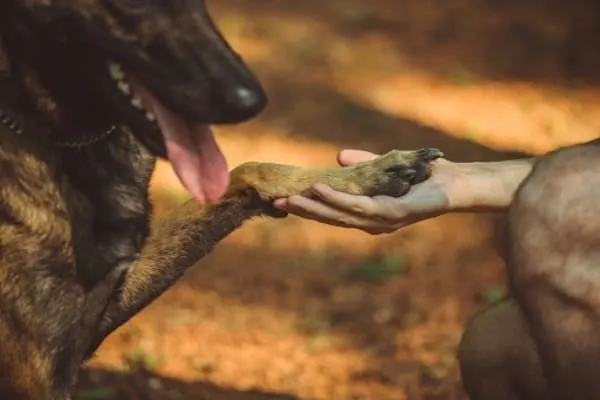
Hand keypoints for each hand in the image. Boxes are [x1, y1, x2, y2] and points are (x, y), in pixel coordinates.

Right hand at [273, 150, 468, 233]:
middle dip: (304, 211)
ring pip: (341, 216)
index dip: (311, 206)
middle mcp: (374, 222)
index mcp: (370, 213)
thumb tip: (339, 157)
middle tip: (276, 202)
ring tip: (290, 199)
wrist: (460, 183)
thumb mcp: (387, 167)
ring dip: (314, 208)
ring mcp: (384, 221)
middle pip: (333, 218)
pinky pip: (360, 207)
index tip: (286, 198)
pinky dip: (337, 199)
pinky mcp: (394, 214)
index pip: (335, 211)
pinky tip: (318, 190)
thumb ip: (364, 165)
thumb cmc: (426, 177)